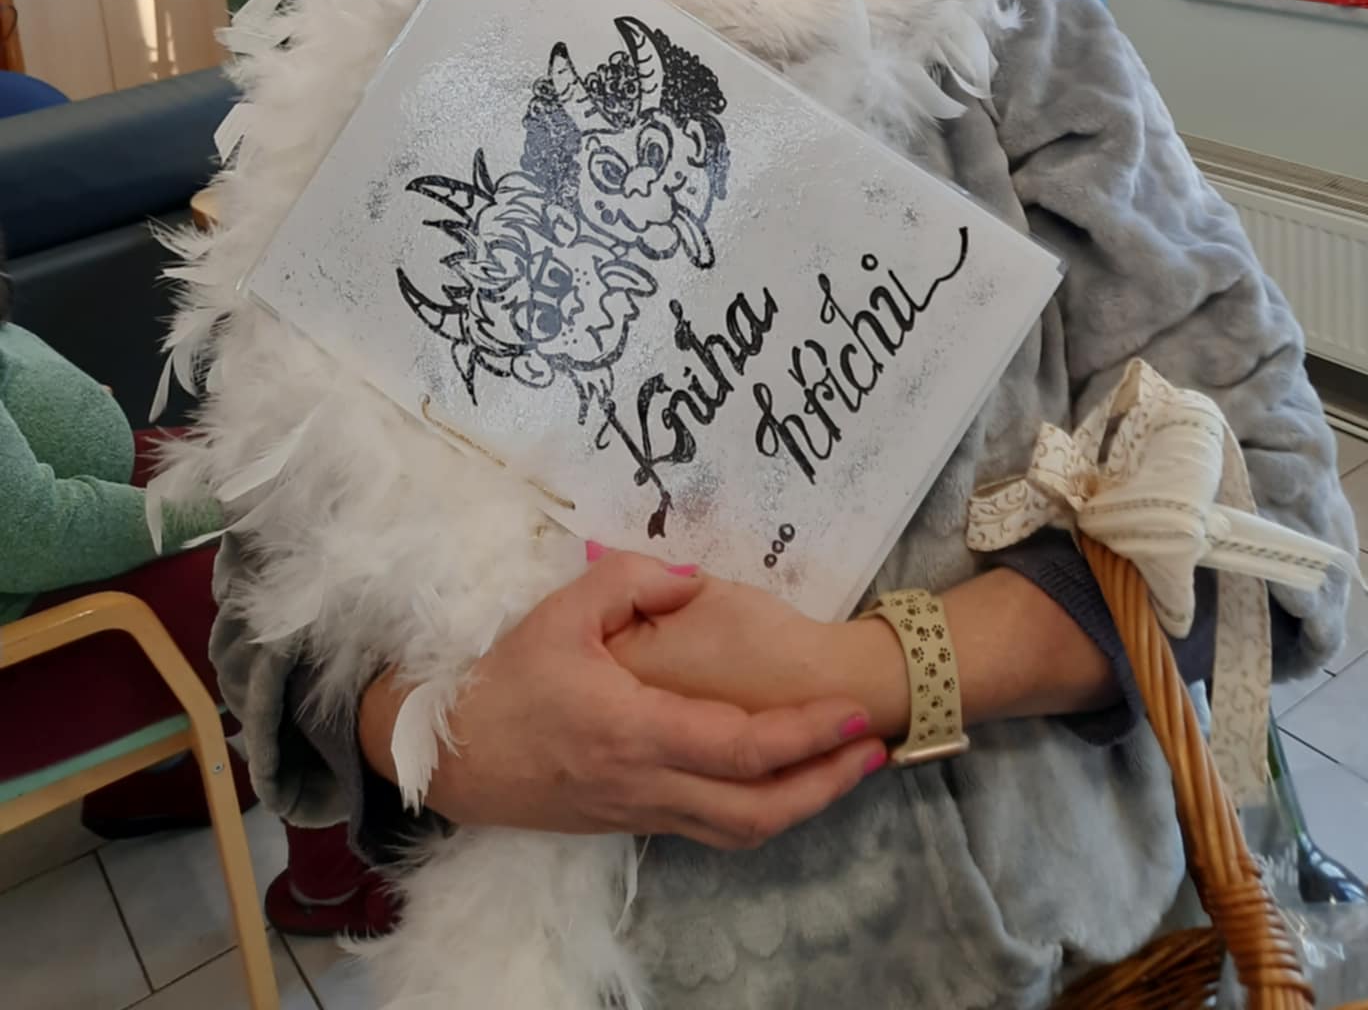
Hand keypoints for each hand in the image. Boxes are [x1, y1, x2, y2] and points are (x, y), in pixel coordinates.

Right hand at [359, 553, 885, 850]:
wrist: (450, 759)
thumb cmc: (505, 681)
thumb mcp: (561, 611)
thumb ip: (633, 581)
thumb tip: (694, 578)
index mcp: (636, 730)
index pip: (742, 746)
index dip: (806, 735)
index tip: (854, 714)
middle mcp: (648, 784)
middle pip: (759, 807)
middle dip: (827, 782)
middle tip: (876, 749)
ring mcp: (642, 811)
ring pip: (741, 830)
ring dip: (802, 805)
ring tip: (845, 768)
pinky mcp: (633, 821)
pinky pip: (714, 829)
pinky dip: (761, 811)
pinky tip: (783, 782)